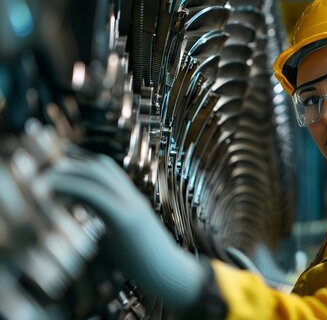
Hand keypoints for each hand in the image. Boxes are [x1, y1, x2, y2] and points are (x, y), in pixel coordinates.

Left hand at [44, 152, 206, 310]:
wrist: (170, 273)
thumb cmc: (145, 261)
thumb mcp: (122, 236)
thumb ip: (105, 222)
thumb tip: (83, 220)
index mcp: (132, 200)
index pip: (108, 170)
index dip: (83, 164)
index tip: (59, 169)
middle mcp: (133, 198)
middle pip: (102, 166)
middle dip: (73, 164)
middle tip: (48, 171)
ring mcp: (131, 206)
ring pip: (98, 175)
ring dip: (69, 173)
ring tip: (45, 180)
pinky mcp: (125, 219)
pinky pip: (95, 194)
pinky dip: (72, 188)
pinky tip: (55, 193)